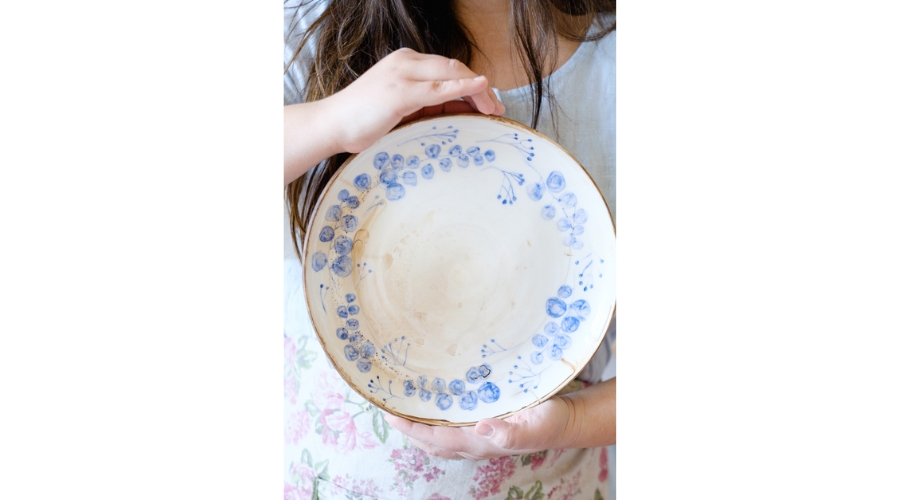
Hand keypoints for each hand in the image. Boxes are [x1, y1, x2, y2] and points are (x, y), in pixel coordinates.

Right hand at [320, 47, 504, 153]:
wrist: (330, 125)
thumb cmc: (360, 121)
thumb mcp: (398, 109)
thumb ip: (424, 105)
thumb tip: (455, 109)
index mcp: (404, 64)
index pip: (446, 68)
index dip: (471, 83)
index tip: (487, 101)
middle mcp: (405, 63)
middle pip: (453, 68)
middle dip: (480, 88)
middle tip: (497, 107)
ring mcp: (403, 75)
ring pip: (451, 75)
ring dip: (477, 92)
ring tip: (493, 107)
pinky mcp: (401, 92)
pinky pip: (440, 89)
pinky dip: (463, 88)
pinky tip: (480, 89)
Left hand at [384, 378, 615, 459]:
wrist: (567, 421)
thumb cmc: (551, 420)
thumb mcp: (535, 423)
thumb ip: (510, 430)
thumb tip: (480, 427)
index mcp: (481, 441)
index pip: (436, 437)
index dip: (411, 428)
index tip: (390, 413)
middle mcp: (475, 442)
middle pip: (431, 442)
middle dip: (407, 429)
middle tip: (386, 407)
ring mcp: (479, 436)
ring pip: (439, 438)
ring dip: (418, 427)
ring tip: (400, 408)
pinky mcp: (485, 427)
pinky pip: (451, 428)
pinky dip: (434, 421)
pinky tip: (431, 407)